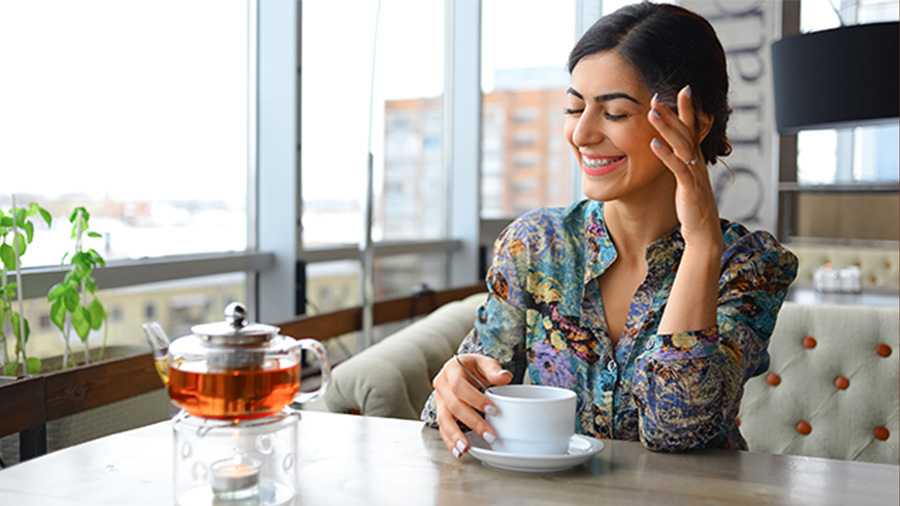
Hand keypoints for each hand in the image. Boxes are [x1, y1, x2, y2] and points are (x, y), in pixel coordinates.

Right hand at [432, 353, 512, 457]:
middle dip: (472, 422)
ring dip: (455, 436)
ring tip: (466, 448)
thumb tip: (504, 377)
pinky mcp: (441, 412)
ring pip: (444, 419)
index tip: (493, 410)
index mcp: (451, 369)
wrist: (463, 370)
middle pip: (452, 405)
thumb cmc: (474, 367)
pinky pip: (443, 428)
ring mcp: (439, 400)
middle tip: (489, 435)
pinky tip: (459, 451)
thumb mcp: (485, 363)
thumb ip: (494, 370)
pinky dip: (450, 441)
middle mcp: (441, 385)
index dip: (475, 399)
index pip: (459, 385)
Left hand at [648, 86, 721, 248]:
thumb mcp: (687, 178)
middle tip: (659, 93)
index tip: (681, 89)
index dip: (687, 109)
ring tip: (652, 111)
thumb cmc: (692, 205)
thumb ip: (681, 162)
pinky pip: (677, 168)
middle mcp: (697, 162)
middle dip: (674, 111)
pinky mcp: (689, 188)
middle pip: (687, 131)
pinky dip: (665, 155)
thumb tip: (671, 148)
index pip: (692, 128)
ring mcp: (694, 174)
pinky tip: (653, 144)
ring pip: (681, 145)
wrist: (703, 231)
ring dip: (667, 127)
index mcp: (695, 159)